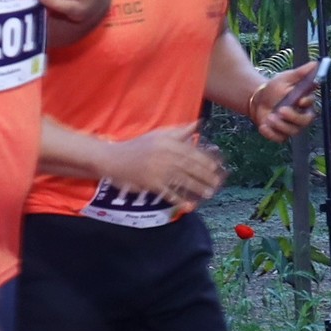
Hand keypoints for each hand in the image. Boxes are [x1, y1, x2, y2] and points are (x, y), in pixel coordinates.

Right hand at [100, 126, 226, 209]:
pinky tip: (189, 205)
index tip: (214, 167)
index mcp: (167, 142)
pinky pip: (169, 193)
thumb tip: (198, 124)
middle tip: (216, 183)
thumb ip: (179, 131)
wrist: (115, 158)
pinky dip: (179, 200)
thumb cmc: (139, 146)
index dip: (204, 160)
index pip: (190, 151)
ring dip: (197, 188)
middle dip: (205, 176)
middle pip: (189, 167)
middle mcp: (164, 155)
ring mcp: (158, 170)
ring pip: (182, 180)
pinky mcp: (151, 184)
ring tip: (209, 193)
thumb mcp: (158, 134)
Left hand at [246, 62, 324, 141]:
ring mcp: (291, 126)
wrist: (257, 99)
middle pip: (304, 121)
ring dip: (280, 125)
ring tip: (269, 117)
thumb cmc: (275, 88)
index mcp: (304, 102)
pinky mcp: (281, 134)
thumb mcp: (286, 78)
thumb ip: (301, 73)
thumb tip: (315, 63)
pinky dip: (271, 134)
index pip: (311, 104)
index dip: (306, 103)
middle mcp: (301, 116)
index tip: (299, 100)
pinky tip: (264, 126)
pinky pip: (280, 139)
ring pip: (292, 131)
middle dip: (293, 117)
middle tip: (281, 110)